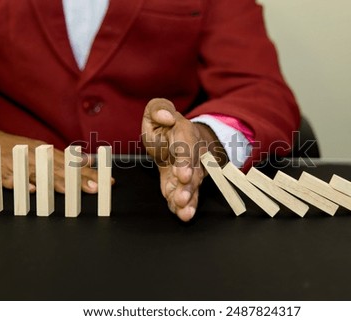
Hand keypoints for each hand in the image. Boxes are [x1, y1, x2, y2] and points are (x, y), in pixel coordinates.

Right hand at [0, 119, 105, 193]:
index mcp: (45, 152)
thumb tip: (90, 160)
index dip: (90, 173)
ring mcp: (17, 163)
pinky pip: (9, 178)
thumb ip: (64, 158)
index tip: (107, 182)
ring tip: (71, 190)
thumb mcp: (40, 149)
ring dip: (55, 182)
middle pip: (60, 169)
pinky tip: (31, 189)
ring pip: (39, 173)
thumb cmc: (12, 148)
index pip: (73, 164)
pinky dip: (20, 184)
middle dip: (79, 179)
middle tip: (96, 188)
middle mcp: (35, 156)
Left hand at [142, 98, 226, 221]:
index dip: (185, 161)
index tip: (183, 174)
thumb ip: (159, 109)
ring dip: (188, 200)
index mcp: (184, 134)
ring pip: (192, 187)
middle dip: (188, 186)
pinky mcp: (183, 184)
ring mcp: (190, 171)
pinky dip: (184, 206)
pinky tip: (181, 215)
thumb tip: (166, 117)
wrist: (177, 139)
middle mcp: (192, 155)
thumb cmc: (165, 126)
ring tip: (184, 213)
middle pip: (193, 171)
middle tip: (182, 198)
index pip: (187, 147)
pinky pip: (186, 195)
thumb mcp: (157, 110)